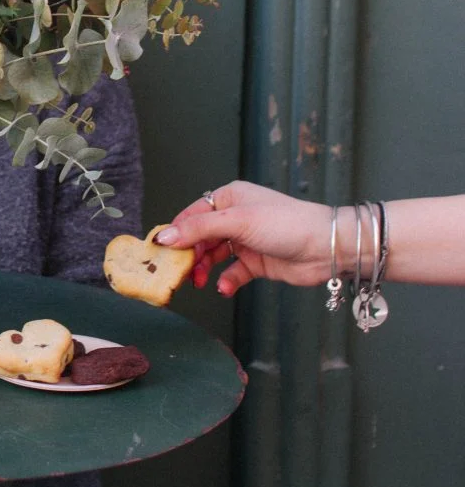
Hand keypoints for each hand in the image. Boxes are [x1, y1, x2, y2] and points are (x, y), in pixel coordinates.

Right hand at [155, 181, 332, 295]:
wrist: (327, 248)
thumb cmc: (284, 223)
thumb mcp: (236, 222)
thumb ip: (198, 230)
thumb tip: (164, 237)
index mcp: (228, 199)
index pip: (192, 215)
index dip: (175, 232)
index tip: (159, 252)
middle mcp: (234, 218)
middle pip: (200, 237)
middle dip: (189, 255)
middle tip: (178, 273)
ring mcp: (246, 241)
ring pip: (213, 256)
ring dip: (204, 269)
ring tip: (199, 282)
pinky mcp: (256, 262)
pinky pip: (232, 272)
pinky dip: (225, 281)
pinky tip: (224, 288)